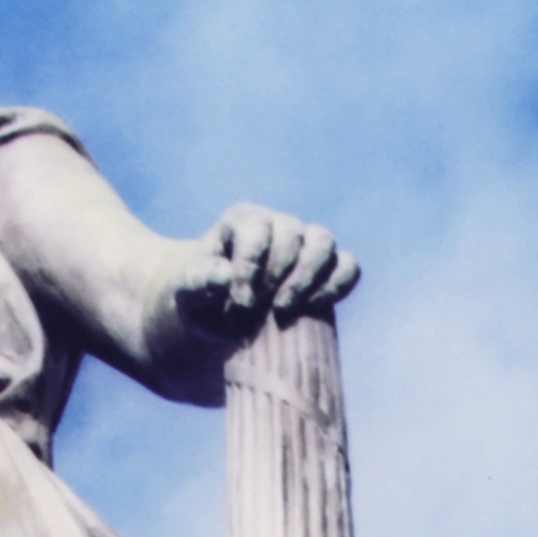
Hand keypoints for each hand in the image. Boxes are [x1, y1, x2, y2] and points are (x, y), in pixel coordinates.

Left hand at [170, 204, 357, 337]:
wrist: (220, 315)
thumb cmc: (202, 299)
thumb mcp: (189, 290)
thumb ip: (201, 280)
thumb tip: (226, 278)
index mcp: (242, 221)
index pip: (256, 229)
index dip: (250, 266)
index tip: (240, 303)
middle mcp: (277, 224)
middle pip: (292, 233)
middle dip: (277, 274)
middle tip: (259, 308)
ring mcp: (304, 244)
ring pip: (324, 243)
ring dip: (308, 278)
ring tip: (284, 310)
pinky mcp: (325, 269)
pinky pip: (348, 265)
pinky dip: (338, 284)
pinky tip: (314, 307)